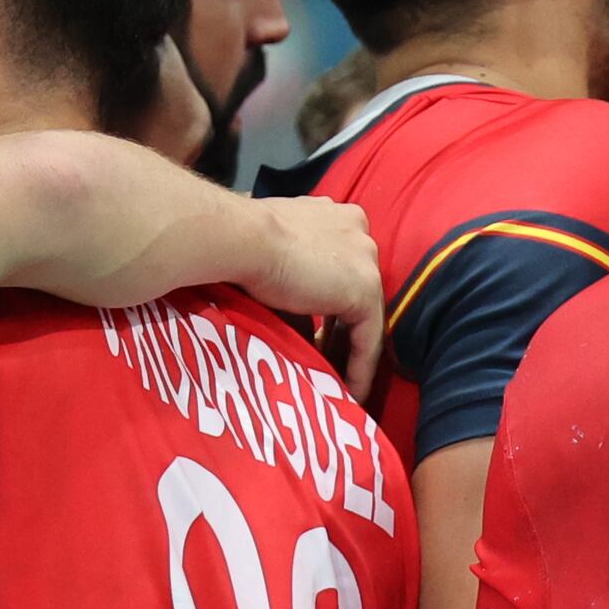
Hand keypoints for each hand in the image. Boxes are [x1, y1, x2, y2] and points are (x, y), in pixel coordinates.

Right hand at [240, 199, 384, 394]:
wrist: (240, 239)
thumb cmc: (242, 247)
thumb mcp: (275, 265)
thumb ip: (297, 292)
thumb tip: (303, 336)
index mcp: (335, 216)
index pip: (341, 268)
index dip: (330, 303)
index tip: (317, 334)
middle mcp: (357, 230)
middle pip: (356, 291)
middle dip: (341, 329)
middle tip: (327, 363)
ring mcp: (365, 259)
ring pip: (366, 316)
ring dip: (350, 353)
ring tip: (338, 385)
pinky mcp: (364, 289)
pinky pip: (368, 338)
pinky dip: (359, 368)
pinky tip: (348, 392)